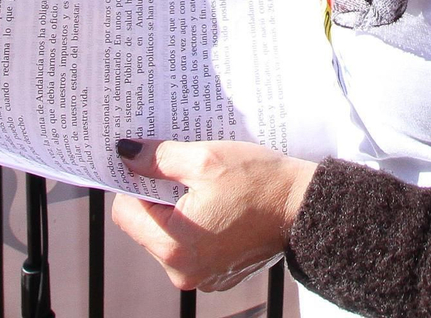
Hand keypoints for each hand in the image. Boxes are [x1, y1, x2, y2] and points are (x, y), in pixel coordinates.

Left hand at [111, 140, 315, 291]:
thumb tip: (126, 154)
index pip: (125, 212)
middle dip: (156, 197)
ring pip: (167, 237)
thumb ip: (158, 158)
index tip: (148, 164)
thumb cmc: (259, 182)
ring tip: (202, 187)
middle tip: (178, 171)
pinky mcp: (217, 275)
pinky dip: (196, 226)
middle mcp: (183, 271)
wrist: (305, 208)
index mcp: (175, 244)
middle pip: (145, 227)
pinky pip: (190, 248)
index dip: (133, 183)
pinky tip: (216, 204)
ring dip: (176, 211)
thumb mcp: (205, 159)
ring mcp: (202, 277)